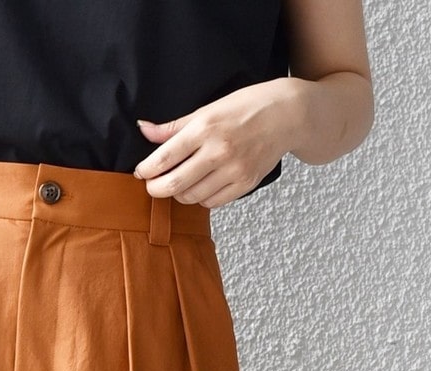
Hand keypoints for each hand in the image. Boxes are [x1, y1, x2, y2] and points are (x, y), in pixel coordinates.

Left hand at [132, 78, 297, 209]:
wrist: (289, 115)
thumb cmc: (247, 107)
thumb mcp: (209, 108)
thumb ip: (175, 126)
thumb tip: (144, 130)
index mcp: (206, 128)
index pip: (164, 157)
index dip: (146, 169)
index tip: (141, 172)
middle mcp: (219, 151)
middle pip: (174, 184)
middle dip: (156, 189)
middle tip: (152, 185)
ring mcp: (233, 170)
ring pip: (191, 197)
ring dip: (179, 193)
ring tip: (179, 181)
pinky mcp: (245, 184)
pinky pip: (211, 202)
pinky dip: (200, 198)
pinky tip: (201, 185)